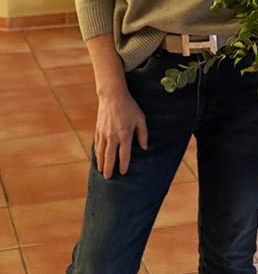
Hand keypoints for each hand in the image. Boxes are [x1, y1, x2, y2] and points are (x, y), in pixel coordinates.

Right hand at [85, 33, 148, 178]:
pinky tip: (98, 159)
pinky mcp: (98, 130)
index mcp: (124, 134)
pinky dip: (97, 154)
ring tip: (102, 172)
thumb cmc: (129, 107)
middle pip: (110, 157)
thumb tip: (144, 148)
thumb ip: (143, 134)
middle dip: (109, 169)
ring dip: (101, 163)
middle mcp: (112, 136)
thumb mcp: (140, 118)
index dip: (124, 165)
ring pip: (101, 153)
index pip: (124, 154)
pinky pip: (97, 145)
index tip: (123, 173)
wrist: (112, 95)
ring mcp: (103, 133)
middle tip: (109, 178)